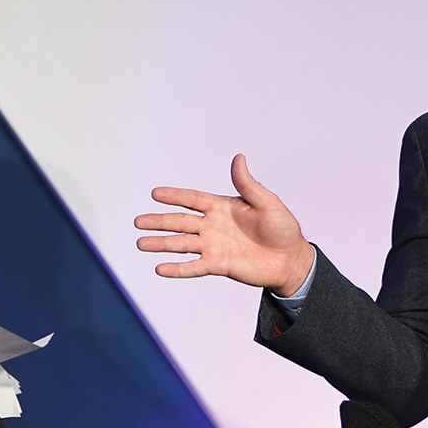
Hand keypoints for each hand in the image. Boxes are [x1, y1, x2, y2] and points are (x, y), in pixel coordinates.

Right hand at [134, 154, 315, 294]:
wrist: (290, 259)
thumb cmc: (282, 227)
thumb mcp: (266, 202)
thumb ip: (248, 184)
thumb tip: (238, 158)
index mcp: (222, 207)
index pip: (192, 200)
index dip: (174, 197)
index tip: (155, 194)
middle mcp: (213, 226)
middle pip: (180, 222)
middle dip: (159, 222)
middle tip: (137, 222)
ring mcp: (214, 246)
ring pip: (181, 244)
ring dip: (161, 244)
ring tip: (141, 244)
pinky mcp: (218, 265)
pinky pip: (194, 267)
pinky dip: (178, 268)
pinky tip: (160, 269)